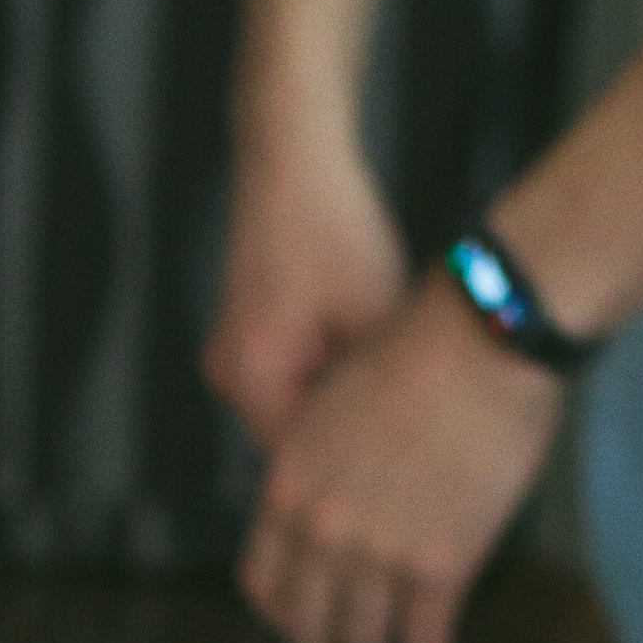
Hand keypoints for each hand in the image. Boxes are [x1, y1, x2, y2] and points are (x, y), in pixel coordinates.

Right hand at [202, 133, 408, 449]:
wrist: (292, 159)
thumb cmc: (333, 227)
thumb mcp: (375, 317)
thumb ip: (382, 389)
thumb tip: (414, 440)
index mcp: (251, 375)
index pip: (303, 461)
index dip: (354, 473)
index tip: (402, 483)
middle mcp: (228, 373)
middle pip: (294, 440)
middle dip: (344, 444)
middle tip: (405, 453)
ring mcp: (230, 355)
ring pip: (292, 409)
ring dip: (335, 411)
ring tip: (391, 403)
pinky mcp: (244, 336)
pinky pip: (286, 379)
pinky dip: (323, 380)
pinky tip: (366, 365)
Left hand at [237, 270, 563, 642]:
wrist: (483, 341)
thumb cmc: (417, 350)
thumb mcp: (335, 404)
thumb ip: (320, 462)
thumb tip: (331, 496)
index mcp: (290, 485)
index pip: (264, 581)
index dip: (281, 615)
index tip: (297, 627)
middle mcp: (324, 530)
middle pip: (308, 624)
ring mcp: (379, 553)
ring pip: (364, 639)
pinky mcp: (438, 567)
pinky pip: (423, 639)